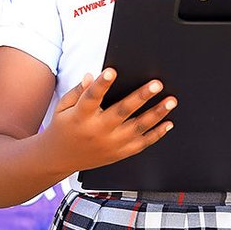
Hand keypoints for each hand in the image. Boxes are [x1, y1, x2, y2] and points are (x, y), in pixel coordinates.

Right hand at [44, 69, 175, 172]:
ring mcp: (110, 144)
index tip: (112, 71)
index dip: (102, 84)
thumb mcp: (63, 107)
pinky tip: (168, 123)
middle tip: (156, 84)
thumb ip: (78, 91)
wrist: (60, 159)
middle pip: (121, 112)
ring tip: (171, 101)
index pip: (91, 98)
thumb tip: (92, 76)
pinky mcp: (119, 153)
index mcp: (81, 116)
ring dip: (156, 114)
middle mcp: (97, 131)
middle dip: (140, 97)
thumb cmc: (63, 127)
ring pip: (137, 128)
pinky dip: (157, 134)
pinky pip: (141, 144)